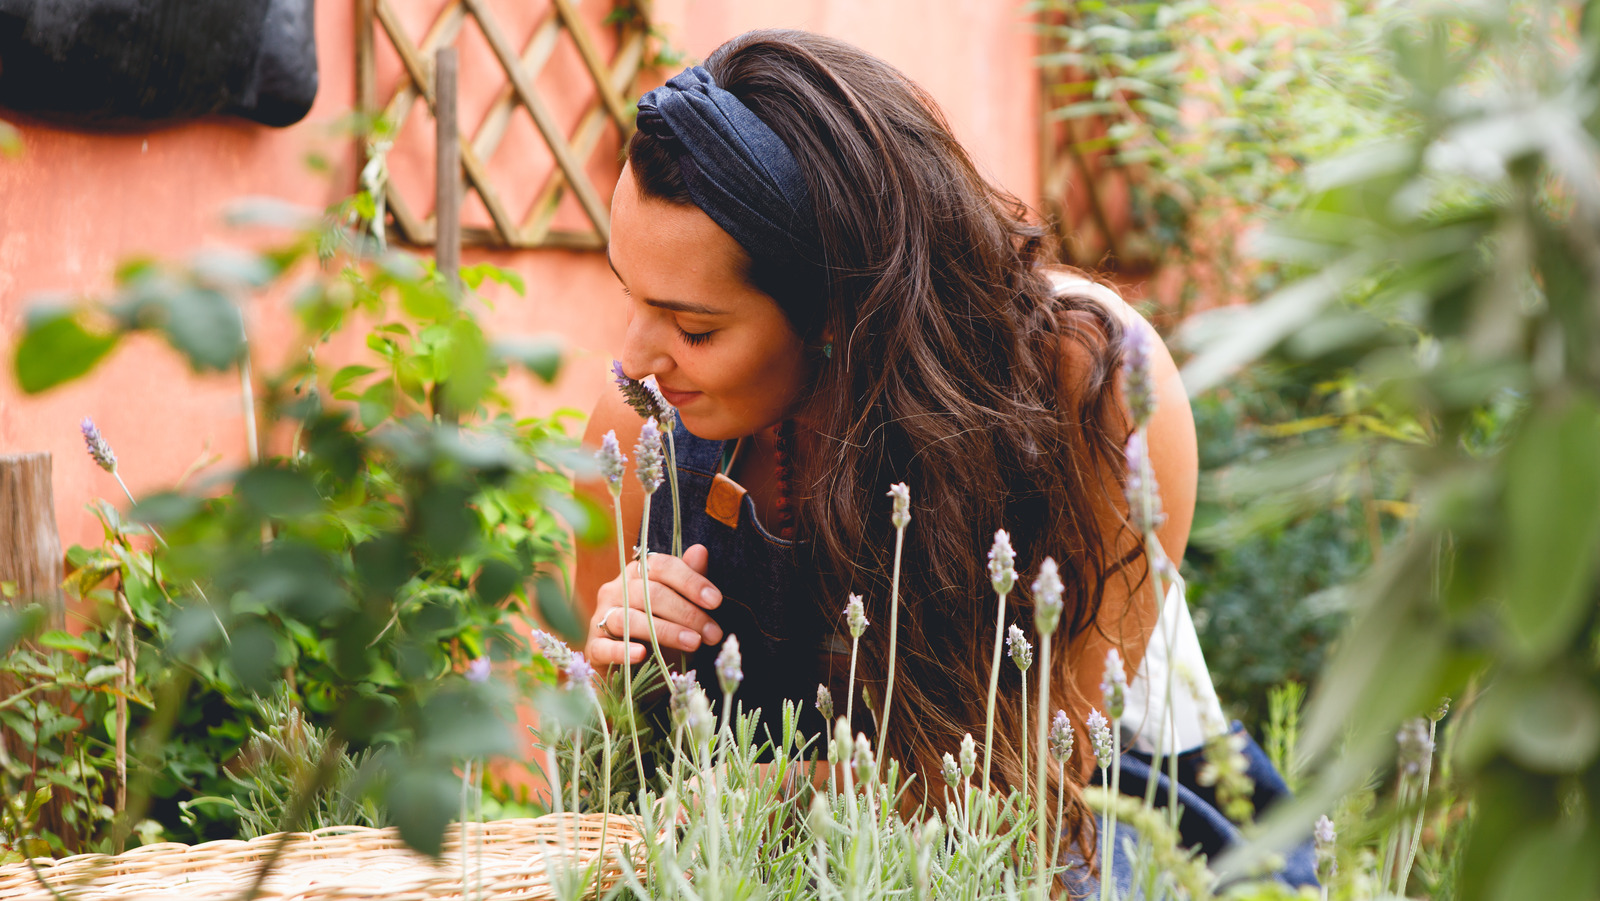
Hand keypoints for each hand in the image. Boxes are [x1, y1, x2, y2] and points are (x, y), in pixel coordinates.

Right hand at [587, 543, 723, 665]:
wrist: (634, 672)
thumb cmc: (660, 635)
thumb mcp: (681, 609)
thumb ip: (688, 582)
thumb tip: (699, 550)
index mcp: (638, 573)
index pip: (662, 566)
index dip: (690, 581)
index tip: (716, 601)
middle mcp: (616, 590)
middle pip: (650, 593)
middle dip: (687, 613)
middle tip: (713, 633)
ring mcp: (601, 617)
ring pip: (630, 618)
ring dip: (665, 630)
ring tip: (693, 643)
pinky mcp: (593, 646)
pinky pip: (604, 646)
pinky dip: (622, 650)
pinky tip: (642, 654)